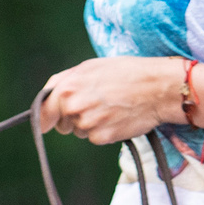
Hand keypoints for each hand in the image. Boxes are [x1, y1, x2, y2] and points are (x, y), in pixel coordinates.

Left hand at [39, 56, 180, 144]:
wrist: (161, 87)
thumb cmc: (127, 72)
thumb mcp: (91, 66)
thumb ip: (63, 81)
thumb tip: (45, 98)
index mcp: (67, 89)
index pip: (42, 112)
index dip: (46, 118)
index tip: (48, 122)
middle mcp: (73, 108)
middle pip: (61, 123)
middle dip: (72, 117)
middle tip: (96, 102)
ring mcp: (86, 124)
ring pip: (78, 130)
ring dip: (90, 123)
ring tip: (111, 106)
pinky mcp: (100, 137)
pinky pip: (94, 137)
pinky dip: (103, 130)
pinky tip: (117, 117)